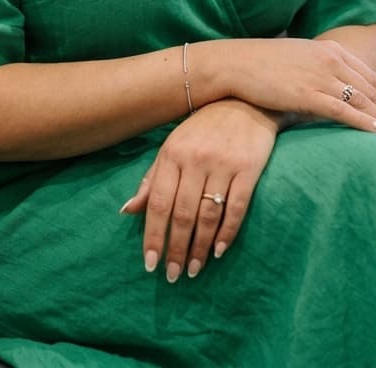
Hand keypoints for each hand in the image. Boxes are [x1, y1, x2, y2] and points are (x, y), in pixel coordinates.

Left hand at [120, 99, 276, 281]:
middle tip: (173, 275)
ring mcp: (222, 164)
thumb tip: (127, 211)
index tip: (150, 264)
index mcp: (172, 154)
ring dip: (199, 247)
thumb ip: (152, 179)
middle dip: (175, 248)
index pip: (158, 202)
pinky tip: (219, 251)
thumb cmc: (202, 128)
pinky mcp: (248, 168)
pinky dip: (227, 233)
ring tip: (193, 269)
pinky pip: (236, 207)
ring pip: (208, 215)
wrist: (244, 100)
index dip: (153, 235)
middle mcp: (195, 159)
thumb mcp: (172, 147)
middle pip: (182, 214)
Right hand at [222, 36, 375, 136]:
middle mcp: (330, 59)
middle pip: (373, 90)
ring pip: (364, 102)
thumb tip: (329, 91)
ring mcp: (320, 76)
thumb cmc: (260, 66)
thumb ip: (318, 72)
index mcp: (330, 50)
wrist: (232, 64)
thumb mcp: (297, 61)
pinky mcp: (307, 93)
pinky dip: (366, 124)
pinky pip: (345, 111)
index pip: (370, 77)